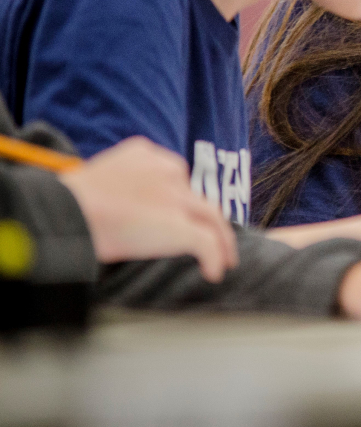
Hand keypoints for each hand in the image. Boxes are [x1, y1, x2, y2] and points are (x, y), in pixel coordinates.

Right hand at [57, 137, 237, 280]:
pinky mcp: (180, 225)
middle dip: (207, 220)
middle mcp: (168, 171)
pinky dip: (215, 258)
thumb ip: (122, 189)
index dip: (180, 200)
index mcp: (146, 154)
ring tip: (225, 259)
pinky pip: (207, 243)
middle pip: (197, 198)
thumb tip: (125, 212)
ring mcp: (177, 197)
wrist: (68, 211)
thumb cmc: (69, 202)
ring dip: (223, 241)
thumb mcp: (99, 180)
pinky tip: (214, 272)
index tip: (178, 216)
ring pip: (212, 218)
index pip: (175, 178)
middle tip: (213, 238)